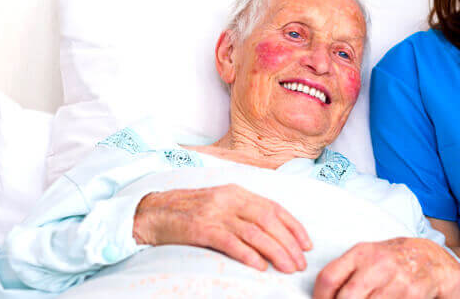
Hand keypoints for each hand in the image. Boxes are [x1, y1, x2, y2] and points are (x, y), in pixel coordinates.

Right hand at [132, 184, 311, 272]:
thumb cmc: (189, 211)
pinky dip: (248, 254)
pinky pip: (230, 242)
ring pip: (254, 233)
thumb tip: (274, 231)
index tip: (307, 244)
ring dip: (275, 252)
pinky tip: (260, 266)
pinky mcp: (200, 229)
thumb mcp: (220, 203)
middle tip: (300, 263)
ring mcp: (215, 213)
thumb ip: (244, 211)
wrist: (152, 212)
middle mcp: (229, 199)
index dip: (294, 227)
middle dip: (289, 243)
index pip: (274, 208)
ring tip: (287, 268)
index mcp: (237, 191)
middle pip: (268, 221)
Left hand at [313, 237, 459, 298]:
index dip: (320, 298)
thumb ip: (346, 273)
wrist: (432, 260)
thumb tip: (323, 296)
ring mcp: (397, 281)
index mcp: (362, 253)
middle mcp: (379, 265)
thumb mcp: (368, 257)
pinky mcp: (412, 295)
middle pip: (347, 298)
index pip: (329, 278)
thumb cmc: (393, 261)